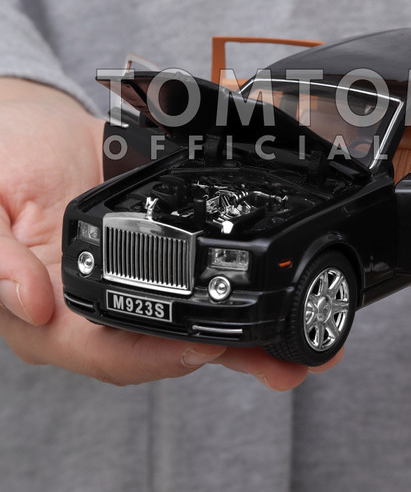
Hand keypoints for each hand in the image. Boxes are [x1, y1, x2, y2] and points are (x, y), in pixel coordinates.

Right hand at [0, 79, 332, 388]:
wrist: (35, 127)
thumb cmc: (5, 158)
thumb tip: (34, 306)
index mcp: (47, 311)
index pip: (106, 353)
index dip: (160, 356)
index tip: (208, 345)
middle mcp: (91, 311)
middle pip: (163, 350)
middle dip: (227, 357)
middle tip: (286, 363)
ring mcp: (128, 287)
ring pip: (191, 326)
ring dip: (246, 341)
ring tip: (300, 348)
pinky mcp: (155, 262)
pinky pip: (197, 287)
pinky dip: (237, 298)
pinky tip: (276, 307)